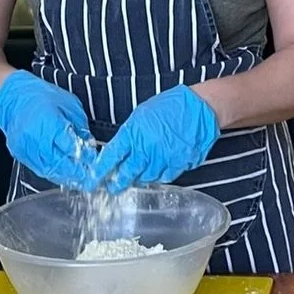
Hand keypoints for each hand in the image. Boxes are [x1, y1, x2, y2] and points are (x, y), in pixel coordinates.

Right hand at [0, 72, 96, 188]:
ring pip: (48, 170)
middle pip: (59, 163)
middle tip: (88, 177)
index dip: (84, 159)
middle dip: (76, 172)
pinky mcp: (19, 153)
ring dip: (64, 176)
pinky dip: (52, 172)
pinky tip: (62, 171)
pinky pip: (38, 168)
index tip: (93, 165)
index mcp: (50, 122)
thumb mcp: (70, 105)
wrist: (13, 95)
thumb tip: (89, 147)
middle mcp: (35, 137)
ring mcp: (25, 147)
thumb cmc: (42, 96)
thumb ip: (80, 128)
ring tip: (77, 178)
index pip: (70, 148)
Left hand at [90, 86, 218, 190]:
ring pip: (145, 177)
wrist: (200, 109)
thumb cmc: (171, 106)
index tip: (93, 179)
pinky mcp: (177, 165)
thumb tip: (121, 150)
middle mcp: (146, 149)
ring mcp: (162, 159)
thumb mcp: (142, 114)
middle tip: (112, 187)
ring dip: (138, 178)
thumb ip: (130, 134)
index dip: (100, 170)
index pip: (111, 156)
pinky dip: (157, 176)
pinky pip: (163, 177)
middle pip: (126, 173)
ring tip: (136, 176)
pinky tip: (156, 171)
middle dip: (117, 182)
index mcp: (133, 133)